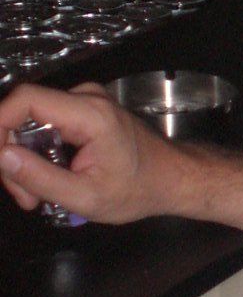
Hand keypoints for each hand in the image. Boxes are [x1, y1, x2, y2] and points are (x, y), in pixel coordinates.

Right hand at [0, 81, 179, 222]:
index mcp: (90, 114)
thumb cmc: (137, 190)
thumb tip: (1, 157)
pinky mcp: (84, 110)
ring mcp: (85, 101)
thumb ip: (40, 178)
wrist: (172, 178)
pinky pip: (45, 125)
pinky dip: (39, 154)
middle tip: (25, 198)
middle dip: (12, 156)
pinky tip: (50, 180)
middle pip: (24, 114)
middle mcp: (86, 98)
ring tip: (37, 196)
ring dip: (25, 160)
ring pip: (31, 123)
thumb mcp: (86, 197)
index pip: (25, 99)